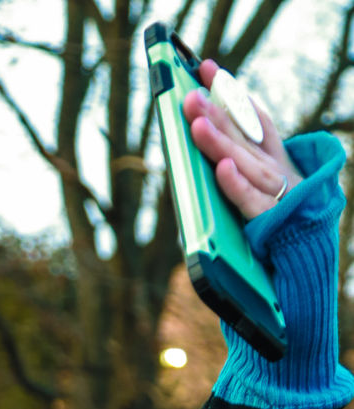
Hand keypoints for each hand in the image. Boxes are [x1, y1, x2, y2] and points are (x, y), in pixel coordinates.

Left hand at [183, 59, 300, 221]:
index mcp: (271, 155)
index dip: (230, 91)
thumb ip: (241, 156)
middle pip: (242, 137)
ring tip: (198, 125)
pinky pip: (251, 200)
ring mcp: (274, 191)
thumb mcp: (264, 178)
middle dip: (217, 113)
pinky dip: (237, 185)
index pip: (249, 116)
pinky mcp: (270, 219)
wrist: (309, 247)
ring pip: (243, 163)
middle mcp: (273, 167)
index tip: (208, 69)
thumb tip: (212, 126)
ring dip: (220, 143)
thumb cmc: (280, 211)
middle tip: (192, 96)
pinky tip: (222, 169)